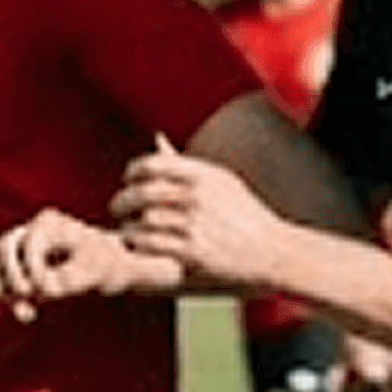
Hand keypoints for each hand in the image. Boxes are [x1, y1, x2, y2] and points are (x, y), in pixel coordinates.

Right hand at [0, 208, 174, 319]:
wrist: (110, 269)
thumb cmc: (106, 267)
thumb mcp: (94, 274)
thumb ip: (67, 278)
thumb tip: (40, 288)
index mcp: (52, 223)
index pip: (29, 244)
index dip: (33, 271)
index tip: (50, 294)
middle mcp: (31, 227)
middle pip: (3, 248)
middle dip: (13, 279)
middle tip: (29, 302)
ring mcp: (21, 242)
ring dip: (1, 288)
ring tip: (25, 313)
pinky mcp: (15, 260)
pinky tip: (19, 311)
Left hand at [112, 138, 284, 292]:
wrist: (274, 253)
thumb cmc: (246, 216)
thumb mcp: (222, 182)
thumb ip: (184, 164)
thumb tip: (156, 138)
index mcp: (205, 175)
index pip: (152, 165)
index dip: (133, 172)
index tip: (127, 180)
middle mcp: (198, 197)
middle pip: (142, 193)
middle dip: (122, 201)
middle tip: (116, 208)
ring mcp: (196, 225)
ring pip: (144, 222)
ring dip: (129, 227)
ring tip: (125, 231)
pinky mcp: (194, 253)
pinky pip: (152, 246)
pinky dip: (139, 246)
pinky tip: (137, 248)